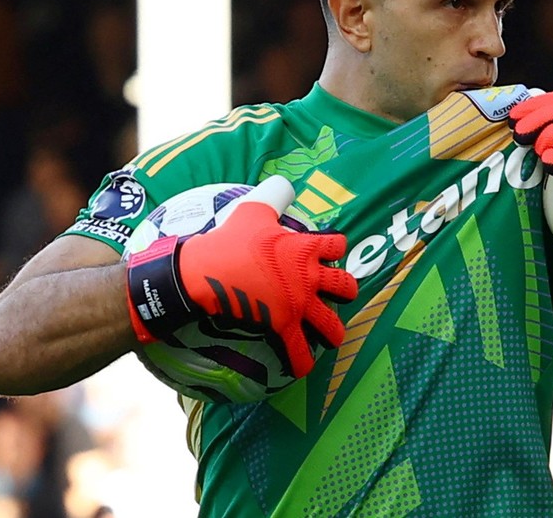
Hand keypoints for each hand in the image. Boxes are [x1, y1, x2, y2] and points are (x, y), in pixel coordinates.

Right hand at [126, 176, 357, 377]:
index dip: (335, 248)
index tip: (330, 251)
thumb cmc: (229, 239)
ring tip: (333, 336)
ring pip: (331, 324)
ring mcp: (298, 304)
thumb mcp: (253, 209)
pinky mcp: (282, 325)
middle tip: (340, 293)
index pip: (338, 245)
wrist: (206, 271)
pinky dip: (302, 361)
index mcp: (306, 247)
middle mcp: (309, 277)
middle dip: (346, 291)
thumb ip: (274, 197)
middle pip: (346, 286)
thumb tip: (285, 185)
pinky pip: (299, 351)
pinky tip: (303, 367)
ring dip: (334, 332)